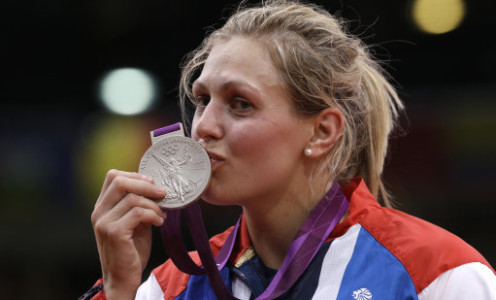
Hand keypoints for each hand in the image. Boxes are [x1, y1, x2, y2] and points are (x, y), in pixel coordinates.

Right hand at [91, 169, 165, 299]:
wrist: (123, 278)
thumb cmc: (131, 250)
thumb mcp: (135, 222)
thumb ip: (138, 205)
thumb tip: (156, 188)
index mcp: (102, 206)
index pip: (113, 177)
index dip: (135, 175)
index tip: (153, 182)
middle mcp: (99, 212)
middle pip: (120, 181)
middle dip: (145, 184)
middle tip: (163, 193)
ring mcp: (104, 222)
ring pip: (132, 198)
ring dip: (153, 205)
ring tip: (162, 215)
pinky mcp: (114, 233)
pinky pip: (137, 213)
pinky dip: (153, 215)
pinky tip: (159, 222)